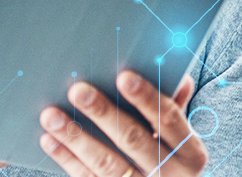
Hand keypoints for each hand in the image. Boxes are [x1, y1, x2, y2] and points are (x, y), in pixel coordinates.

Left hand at [38, 72, 206, 176]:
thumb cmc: (170, 159)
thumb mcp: (181, 139)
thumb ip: (174, 109)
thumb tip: (180, 76)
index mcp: (191, 153)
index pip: (170, 119)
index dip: (147, 98)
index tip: (123, 77)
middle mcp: (172, 175)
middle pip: (134, 141)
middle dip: (104, 114)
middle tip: (78, 90)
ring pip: (107, 164)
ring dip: (76, 137)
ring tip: (52, 116)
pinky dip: (68, 158)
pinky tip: (50, 140)